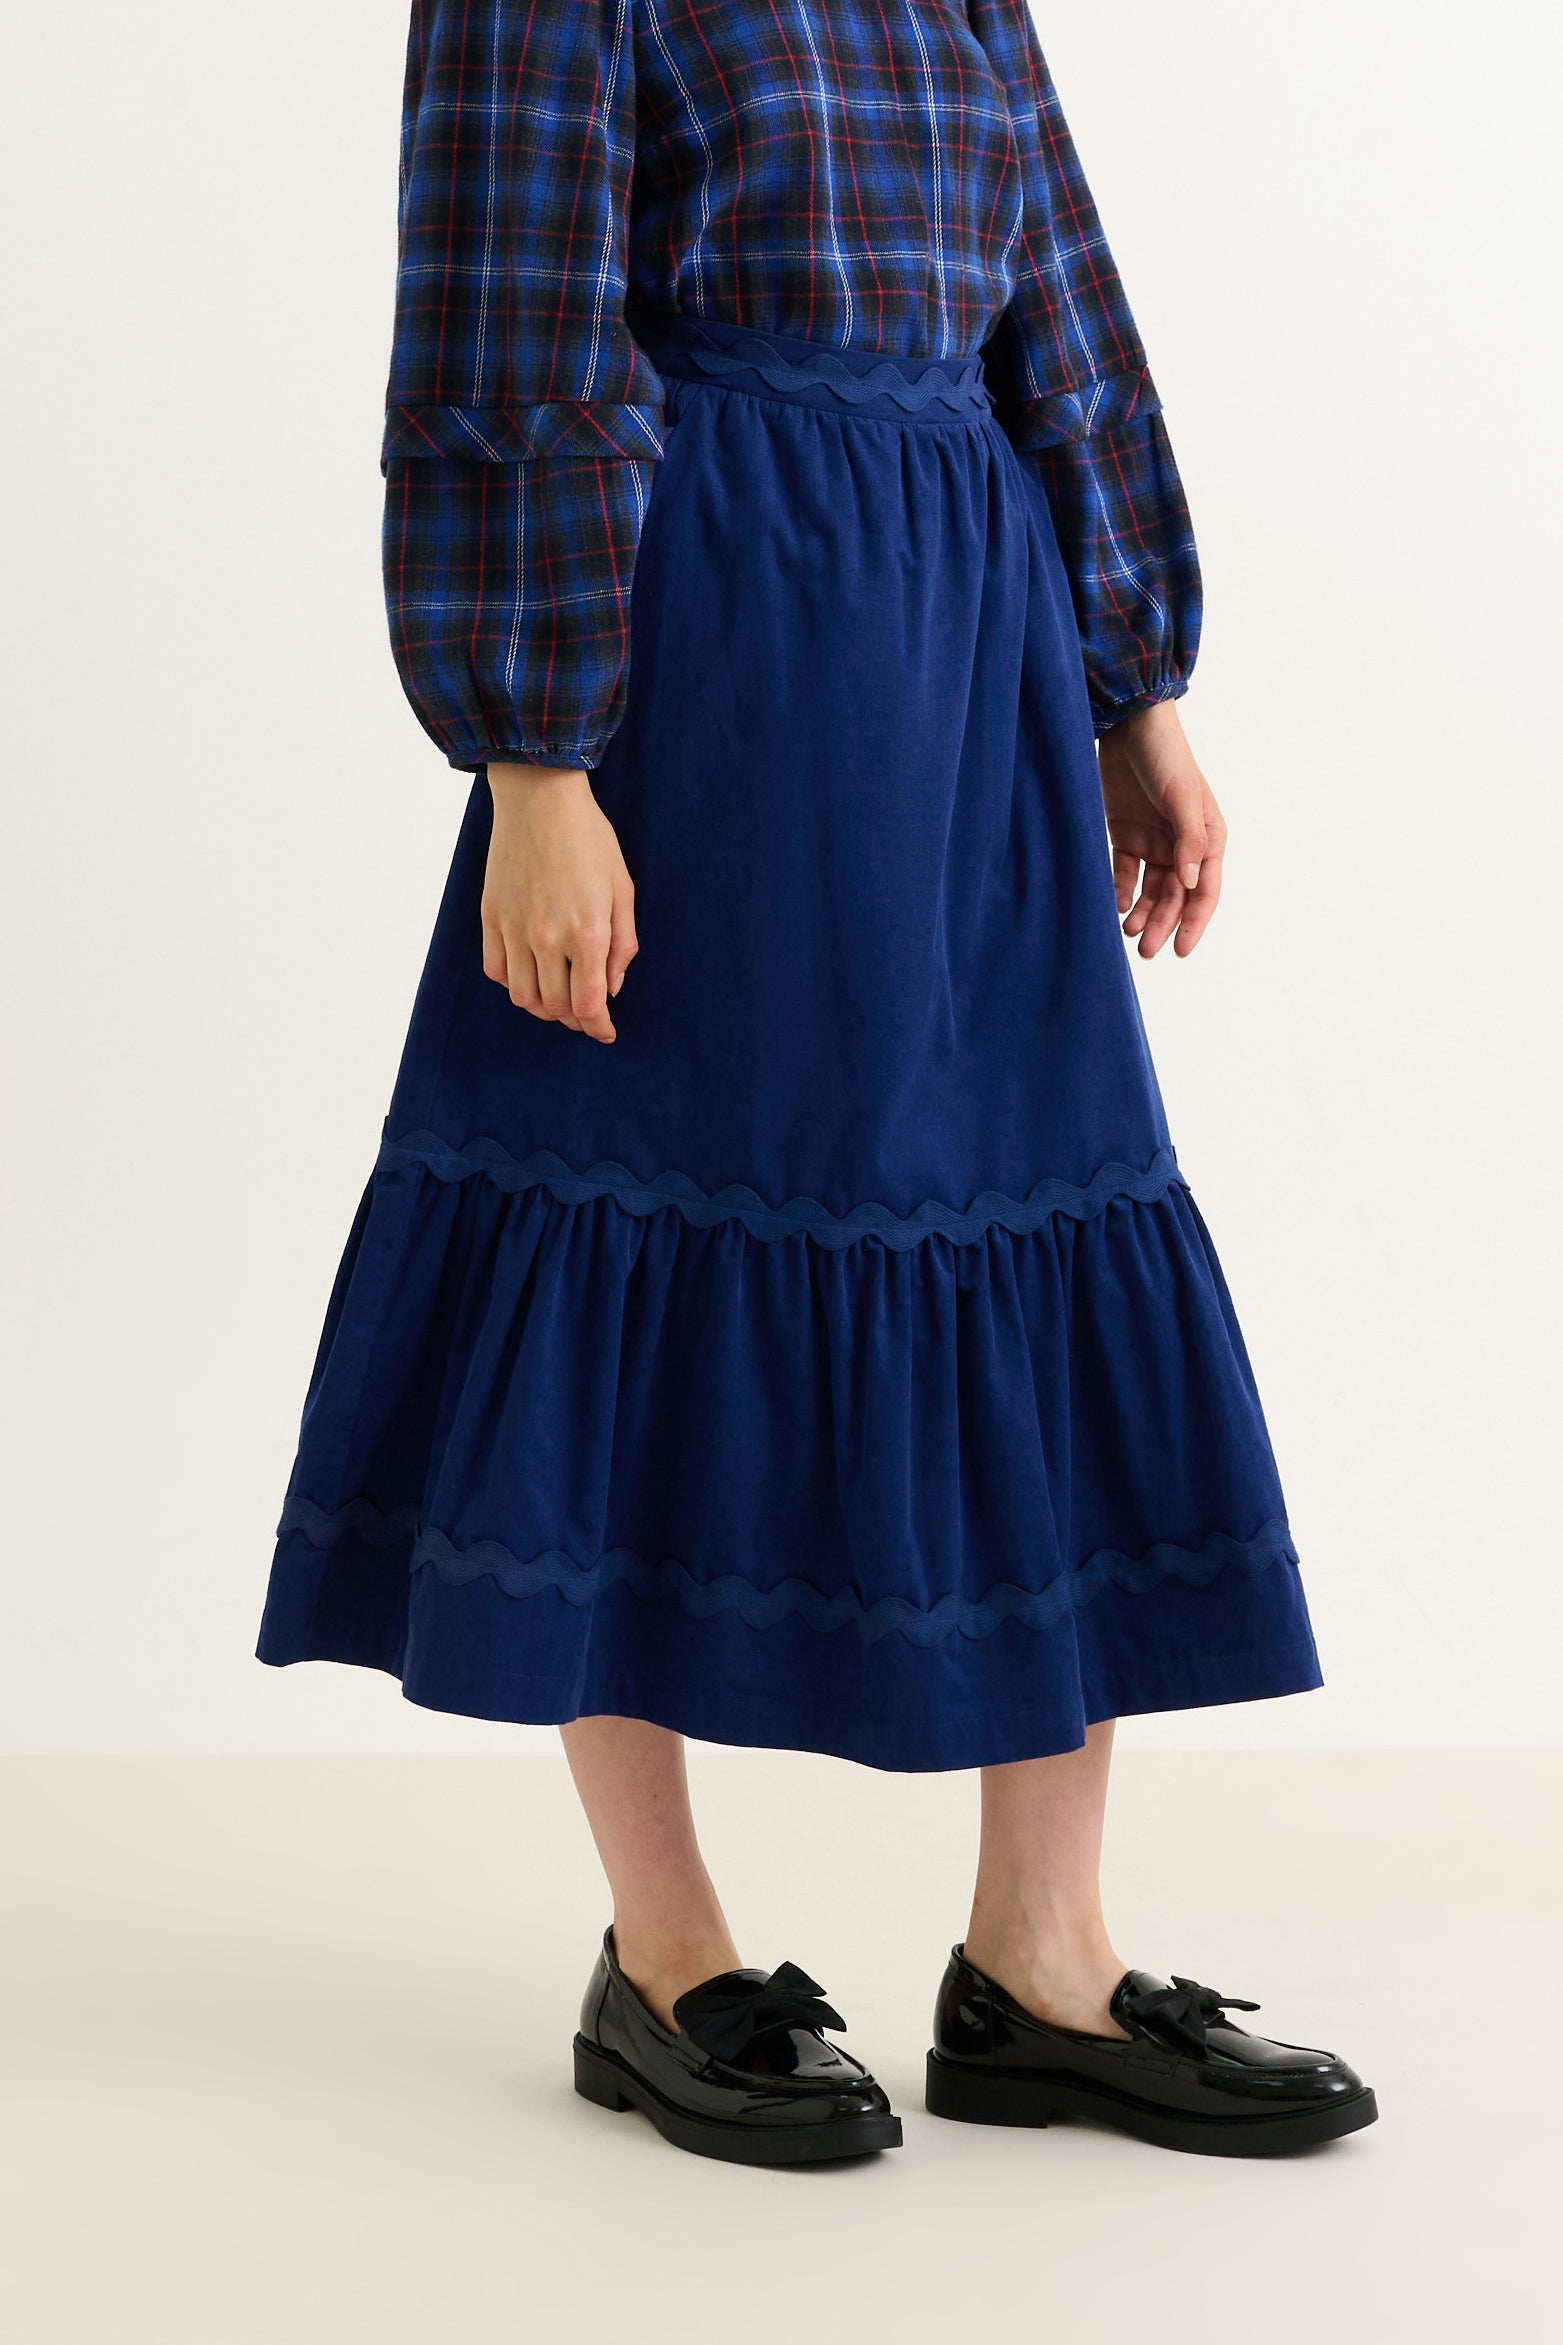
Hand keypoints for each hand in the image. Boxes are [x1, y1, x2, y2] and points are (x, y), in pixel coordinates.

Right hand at [481, 764, 638, 1041]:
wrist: (540, 799)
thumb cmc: (589, 839)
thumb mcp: (623, 889)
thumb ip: (622, 945)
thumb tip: (612, 987)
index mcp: (587, 932)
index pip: (589, 1004)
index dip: (599, 1027)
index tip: (606, 1032)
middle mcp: (547, 938)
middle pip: (556, 1007)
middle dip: (574, 1020)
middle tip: (585, 1015)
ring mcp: (514, 928)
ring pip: (523, 996)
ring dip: (543, 1008)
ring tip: (557, 1001)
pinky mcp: (491, 916)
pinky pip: (496, 970)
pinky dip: (513, 983)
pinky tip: (529, 975)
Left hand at [1097, 701, 1225, 958]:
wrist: (1129, 725)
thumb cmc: (1165, 756)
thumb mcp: (1182, 796)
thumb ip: (1188, 839)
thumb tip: (1191, 882)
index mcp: (1208, 837)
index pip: (1205, 890)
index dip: (1195, 922)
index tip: (1181, 950)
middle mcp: (1183, 844)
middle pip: (1175, 896)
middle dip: (1163, 924)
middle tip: (1144, 950)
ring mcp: (1154, 841)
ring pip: (1151, 890)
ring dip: (1142, 913)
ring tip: (1127, 932)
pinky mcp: (1126, 834)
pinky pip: (1125, 873)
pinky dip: (1121, 891)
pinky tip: (1115, 907)